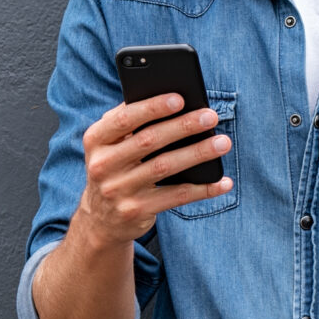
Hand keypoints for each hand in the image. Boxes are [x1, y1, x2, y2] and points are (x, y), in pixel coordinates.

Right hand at [74, 93, 233, 247]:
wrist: (101, 219)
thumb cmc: (115, 167)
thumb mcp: (110, 144)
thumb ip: (129, 121)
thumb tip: (172, 99)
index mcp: (95, 140)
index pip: (124, 119)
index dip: (152, 108)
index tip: (180, 98)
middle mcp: (102, 165)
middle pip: (149, 141)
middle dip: (183, 126)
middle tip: (211, 117)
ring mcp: (118, 191)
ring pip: (165, 167)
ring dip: (198, 153)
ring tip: (223, 143)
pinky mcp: (135, 211)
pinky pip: (176, 197)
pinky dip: (202, 189)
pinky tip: (222, 182)